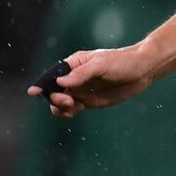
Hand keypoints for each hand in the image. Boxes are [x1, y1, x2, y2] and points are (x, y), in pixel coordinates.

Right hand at [27, 46, 155, 116]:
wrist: (142, 70)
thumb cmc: (121, 62)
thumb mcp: (101, 65)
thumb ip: (80, 74)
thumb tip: (60, 83)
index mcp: (72, 65)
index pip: (52, 75)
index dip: (41, 84)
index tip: (33, 92)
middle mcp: (73, 78)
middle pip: (53, 91)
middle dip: (55, 98)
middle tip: (68, 101)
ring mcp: (81, 90)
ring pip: (60, 102)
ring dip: (60, 107)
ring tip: (73, 107)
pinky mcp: (90, 101)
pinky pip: (73, 109)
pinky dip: (69, 112)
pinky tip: (78, 109)